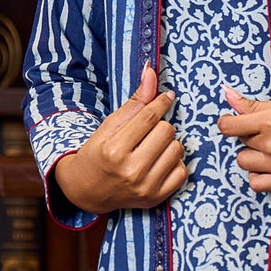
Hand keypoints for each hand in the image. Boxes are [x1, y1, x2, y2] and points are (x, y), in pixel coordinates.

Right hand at [52, 62, 188, 213]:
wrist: (89, 190)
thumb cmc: (98, 154)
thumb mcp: (109, 125)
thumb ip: (134, 102)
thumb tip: (151, 72)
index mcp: (115, 150)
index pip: (149, 117)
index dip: (161, 102)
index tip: (167, 96)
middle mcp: (131, 171)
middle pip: (167, 131)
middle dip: (160, 126)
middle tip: (148, 131)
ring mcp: (146, 187)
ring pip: (177, 149)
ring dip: (168, 143)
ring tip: (152, 147)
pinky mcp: (156, 198)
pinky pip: (182, 171)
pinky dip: (174, 162)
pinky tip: (160, 161)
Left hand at [217, 85, 270, 191]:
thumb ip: (255, 105)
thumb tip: (226, 94)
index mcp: (270, 121)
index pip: (229, 126)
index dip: (227, 123)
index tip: (232, 122)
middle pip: (240, 143)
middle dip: (249, 137)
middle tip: (268, 131)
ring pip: (245, 163)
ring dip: (252, 155)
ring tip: (269, 148)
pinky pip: (257, 184)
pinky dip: (257, 176)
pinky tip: (267, 166)